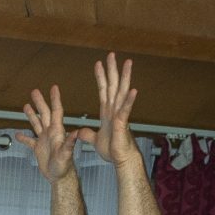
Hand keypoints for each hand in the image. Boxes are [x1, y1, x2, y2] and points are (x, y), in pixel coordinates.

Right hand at [14, 85, 78, 183]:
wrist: (60, 177)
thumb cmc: (65, 167)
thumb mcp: (66, 154)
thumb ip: (70, 143)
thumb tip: (76, 133)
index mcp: (57, 131)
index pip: (56, 111)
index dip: (55, 99)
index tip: (54, 87)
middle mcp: (51, 133)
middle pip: (44, 114)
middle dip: (40, 102)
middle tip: (34, 91)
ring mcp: (44, 140)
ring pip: (36, 123)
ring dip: (31, 114)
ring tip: (26, 105)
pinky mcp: (39, 148)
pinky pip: (29, 140)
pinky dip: (23, 137)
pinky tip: (18, 134)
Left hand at [85, 53, 140, 168]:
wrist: (121, 160)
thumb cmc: (112, 151)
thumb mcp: (95, 140)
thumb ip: (88, 134)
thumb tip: (80, 131)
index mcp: (108, 112)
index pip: (103, 90)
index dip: (101, 77)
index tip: (98, 63)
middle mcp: (115, 110)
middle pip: (113, 85)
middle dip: (112, 70)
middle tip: (111, 54)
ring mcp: (120, 115)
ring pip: (122, 92)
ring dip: (125, 77)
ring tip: (128, 62)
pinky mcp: (123, 124)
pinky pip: (126, 110)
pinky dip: (130, 101)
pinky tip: (134, 90)